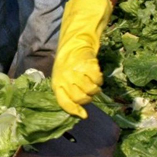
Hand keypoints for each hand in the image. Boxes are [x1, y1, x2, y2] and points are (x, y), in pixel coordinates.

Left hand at [52, 0, 113, 117]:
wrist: (76, 40)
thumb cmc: (69, 62)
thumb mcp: (64, 77)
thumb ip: (69, 93)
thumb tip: (80, 114)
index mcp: (57, 82)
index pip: (64, 102)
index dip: (74, 110)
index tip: (83, 115)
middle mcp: (64, 78)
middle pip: (80, 97)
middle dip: (87, 97)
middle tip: (89, 90)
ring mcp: (75, 71)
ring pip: (90, 90)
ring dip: (95, 87)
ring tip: (93, 81)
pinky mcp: (86, 64)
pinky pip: (96, 78)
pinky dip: (99, 78)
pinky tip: (96, 75)